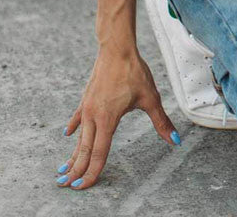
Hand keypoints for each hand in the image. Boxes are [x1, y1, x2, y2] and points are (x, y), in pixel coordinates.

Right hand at [56, 48, 178, 189]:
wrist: (116, 49)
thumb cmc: (134, 72)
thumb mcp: (151, 97)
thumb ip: (161, 121)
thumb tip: (174, 140)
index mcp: (108, 120)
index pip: (99, 153)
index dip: (92, 172)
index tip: (83, 186)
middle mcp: (93, 117)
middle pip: (84, 149)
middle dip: (75, 169)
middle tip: (66, 186)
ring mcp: (87, 108)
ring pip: (79, 137)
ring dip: (72, 154)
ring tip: (63, 170)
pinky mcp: (86, 98)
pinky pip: (78, 118)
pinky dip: (74, 128)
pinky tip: (68, 134)